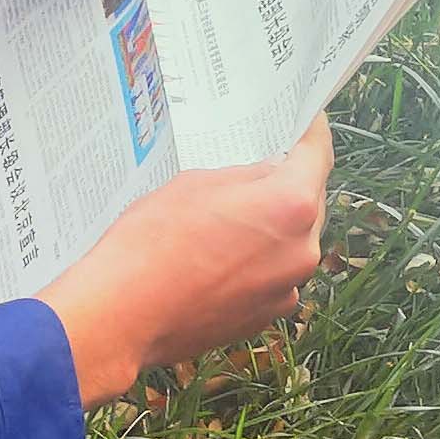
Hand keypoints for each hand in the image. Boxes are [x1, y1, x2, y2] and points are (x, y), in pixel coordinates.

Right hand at [38, 120, 333, 405]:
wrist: (122, 316)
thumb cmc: (151, 243)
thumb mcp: (195, 183)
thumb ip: (244, 177)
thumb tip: (266, 175)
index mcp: (290, 205)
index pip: (317, 154)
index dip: (311, 132)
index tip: (306, 121)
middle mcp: (301, 250)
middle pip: (308, 203)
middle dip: (287, 184)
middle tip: (259, 167)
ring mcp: (285, 289)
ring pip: (290, 244)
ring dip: (270, 228)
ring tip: (228, 220)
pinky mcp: (265, 317)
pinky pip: (272, 278)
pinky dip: (255, 264)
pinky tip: (217, 259)